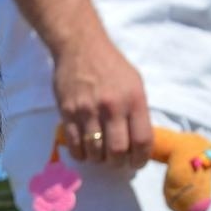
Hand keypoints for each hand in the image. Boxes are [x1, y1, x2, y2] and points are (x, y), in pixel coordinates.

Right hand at [51, 31, 151, 168]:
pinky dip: (80, 154)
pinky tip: (84, 151)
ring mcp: (88, 110)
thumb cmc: (111, 66)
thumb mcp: (135, 84)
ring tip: (99, 156)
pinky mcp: (68, 112)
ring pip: (95, 151)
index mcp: (134, 100)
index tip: (136, 163)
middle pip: (117, 150)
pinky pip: (75, 144)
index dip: (140, 158)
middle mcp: (113, 106)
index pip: (141, 140)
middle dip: (118, 163)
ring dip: (98, 160)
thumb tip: (138, 141)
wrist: (81, 47)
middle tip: (116, 162)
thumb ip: (137, 112)